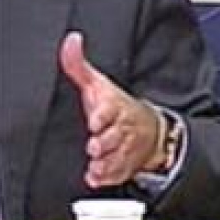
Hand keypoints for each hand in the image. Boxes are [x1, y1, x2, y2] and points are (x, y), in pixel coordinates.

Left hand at [59, 31, 163, 187]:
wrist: (148, 130)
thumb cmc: (115, 106)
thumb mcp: (97, 84)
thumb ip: (77, 65)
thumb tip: (70, 41)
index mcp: (113, 106)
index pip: (110, 109)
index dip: (102, 116)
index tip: (94, 121)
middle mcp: (120, 128)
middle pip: (114, 136)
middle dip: (104, 142)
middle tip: (94, 146)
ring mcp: (123, 148)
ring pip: (117, 157)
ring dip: (106, 162)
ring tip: (95, 166)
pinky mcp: (123, 166)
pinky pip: (118, 173)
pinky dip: (107, 177)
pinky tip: (96, 178)